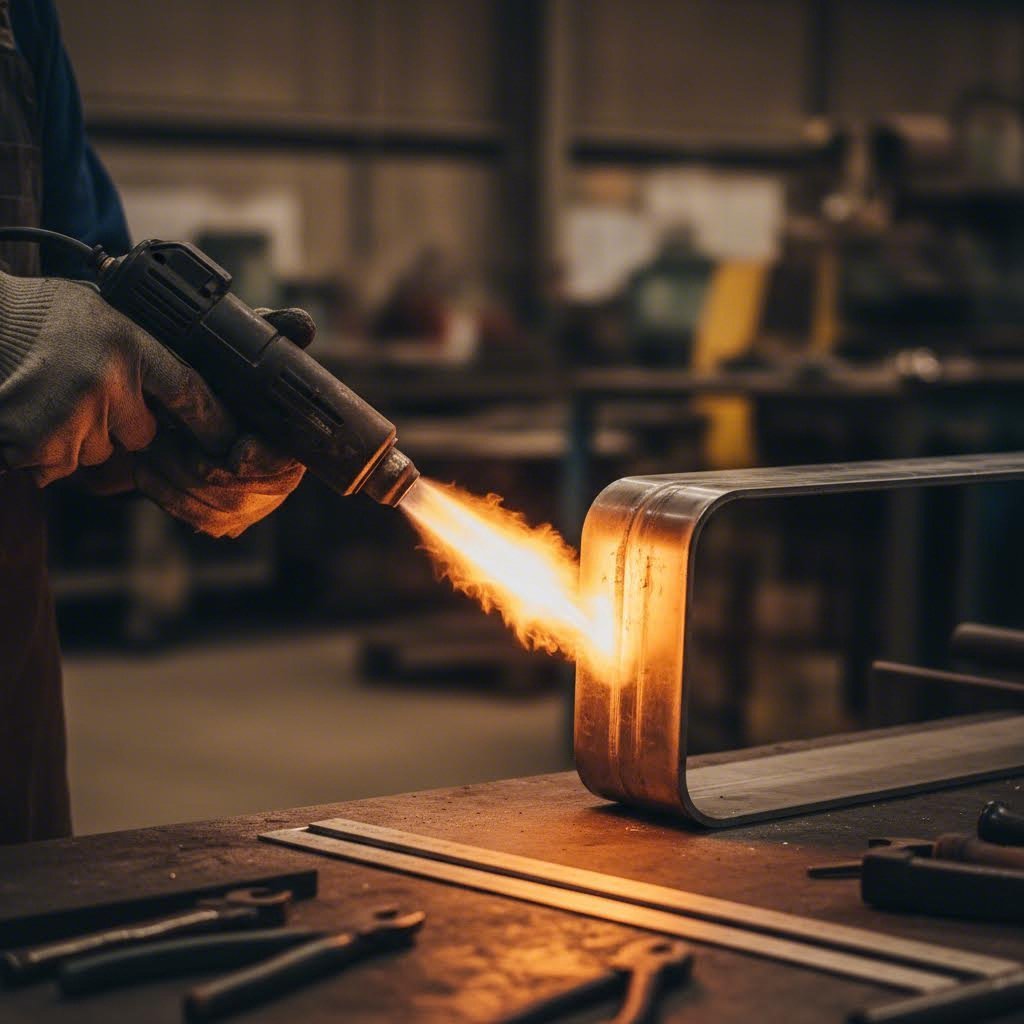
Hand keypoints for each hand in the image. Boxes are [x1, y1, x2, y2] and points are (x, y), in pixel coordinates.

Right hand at [0, 270, 234, 484]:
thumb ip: (145, 350)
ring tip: (54, 397)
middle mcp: (105, 384)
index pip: (188, 394)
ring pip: (101, 452)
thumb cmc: (40, 315)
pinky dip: (50, 451)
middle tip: (89, 391)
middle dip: (123, 423)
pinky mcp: (36, 448)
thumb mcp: (104, 313)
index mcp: (127, 346)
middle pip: (142, 435)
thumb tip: (188, 392)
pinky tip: (36, 415)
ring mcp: (70, 419)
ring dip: (84, 436)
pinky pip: (61, 467)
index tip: (228, 441)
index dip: (212, 422)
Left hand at [132, 307, 314, 538]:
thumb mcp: (242, 355)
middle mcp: (277, 485)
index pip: (284, 465)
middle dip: (199, 466)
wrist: (183, 414)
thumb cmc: (220, 382)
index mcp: (292, 447)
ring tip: (151, 443)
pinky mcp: (217, 522)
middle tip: (169, 435)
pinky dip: (162, 491)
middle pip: (241, 493)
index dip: (262, 460)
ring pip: (211, 507)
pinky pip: (189, 516)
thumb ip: (272, 337)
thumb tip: (303, 324)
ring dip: (175, 476)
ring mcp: (248, 508)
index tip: (236, 451)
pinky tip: (145, 465)